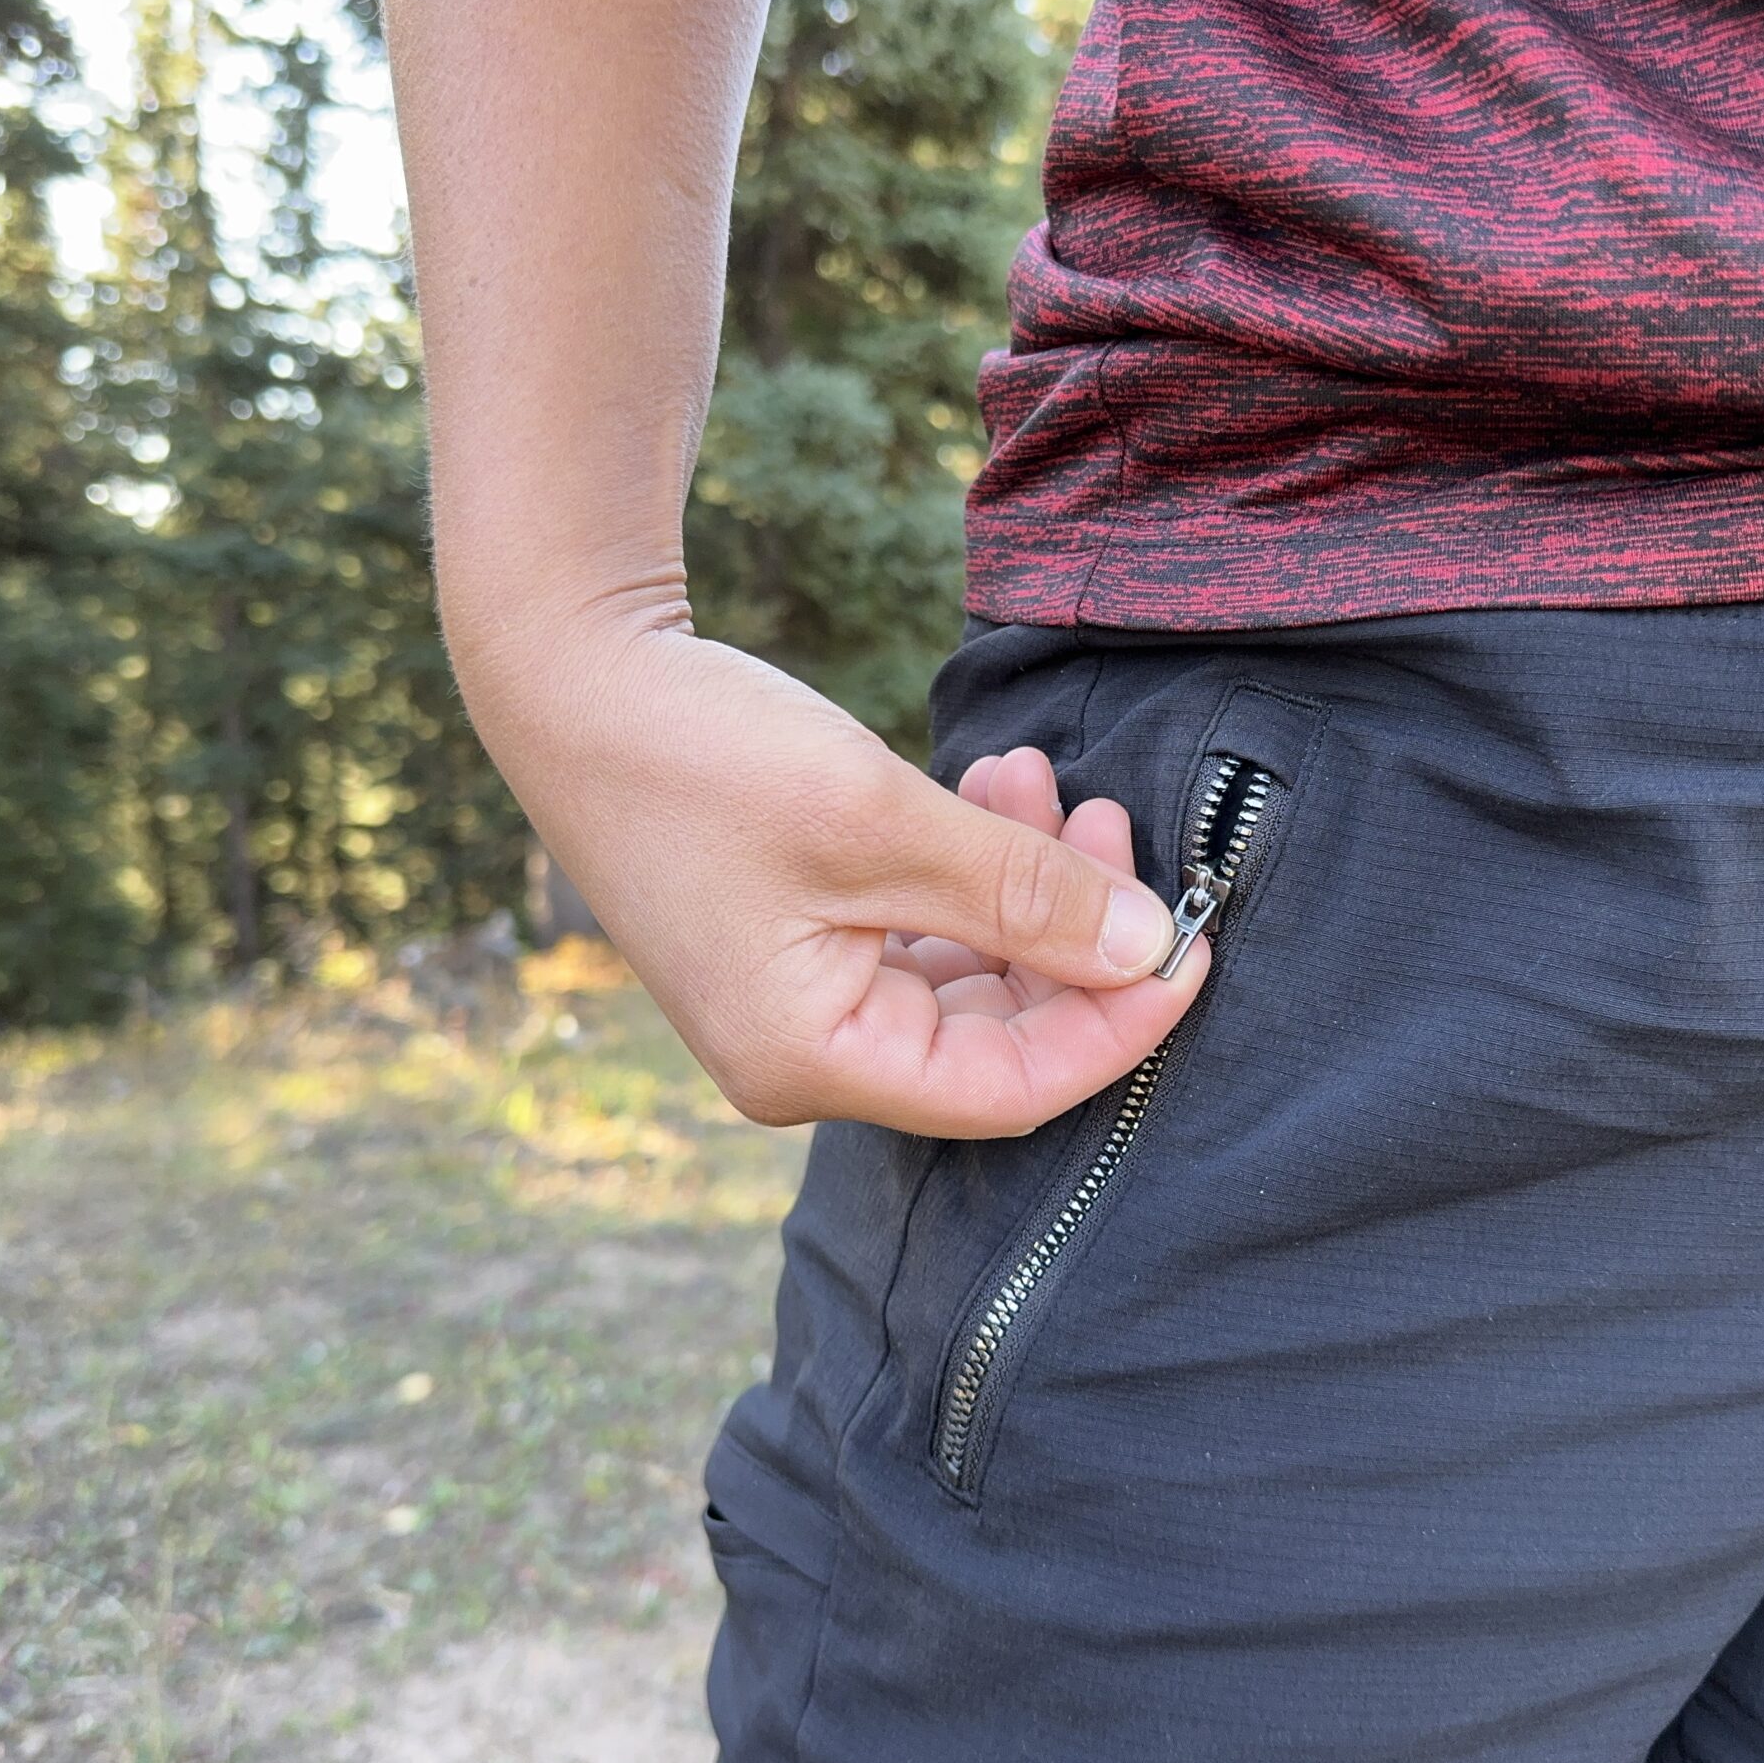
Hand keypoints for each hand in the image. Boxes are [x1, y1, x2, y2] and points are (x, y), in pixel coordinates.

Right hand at [454, 612, 1208, 1137]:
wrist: (569, 675)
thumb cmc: (703, 755)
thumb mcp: (881, 821)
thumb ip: (1023, 894)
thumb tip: (1151, 948)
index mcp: (812, 1062)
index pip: (1010, 1087)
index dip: (1117, 1025)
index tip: (1193, 941)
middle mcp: (806, 1057)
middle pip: (995, 1033)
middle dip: (1074, 932)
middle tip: (1115, 821)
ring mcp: (799, 1001)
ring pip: (967, 973)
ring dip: (1026, 883)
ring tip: (1046, 778)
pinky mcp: (799, 941)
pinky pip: (922, 932)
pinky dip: (972, 869)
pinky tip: (995, 787)